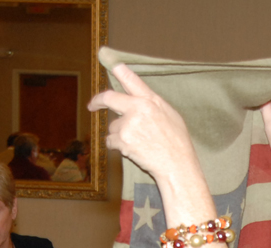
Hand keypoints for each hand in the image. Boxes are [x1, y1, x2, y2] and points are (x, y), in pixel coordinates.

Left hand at [87, 65, 198, 183]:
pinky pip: (111, 141)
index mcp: (151, 100)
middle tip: (92, 106)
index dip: (118, 69)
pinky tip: (134, 150)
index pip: (131, 80)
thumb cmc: (177, 142)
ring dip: (119, 134)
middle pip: (109, 98)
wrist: (177, 165)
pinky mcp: (122, 141)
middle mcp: (138, 109)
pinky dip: (118, 146)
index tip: (106, 60)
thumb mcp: (171, 115)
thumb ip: (152, 104)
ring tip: (139, 142)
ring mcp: (128, 125)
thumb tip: (137, 98)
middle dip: (97, 101)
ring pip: (112, 126)